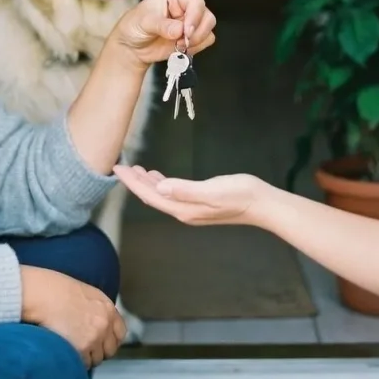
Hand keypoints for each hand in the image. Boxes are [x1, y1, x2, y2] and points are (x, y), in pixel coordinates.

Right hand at [20, 266, 125, 367]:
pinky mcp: (82, 350)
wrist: (41, 295)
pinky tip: (65, 351)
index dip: (110, 339)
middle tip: (85, 348)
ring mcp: (94, 338)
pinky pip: (83, 364)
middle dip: (99, 351)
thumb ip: (96, 310)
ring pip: (96, 359)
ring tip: (71, 347)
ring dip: (86, 357)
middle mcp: (105, 324)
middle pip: (110, 350)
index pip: (120, 333)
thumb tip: (97, 324)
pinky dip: (75, 361)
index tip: (102, 342)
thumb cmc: (56, 290)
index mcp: (107, 308)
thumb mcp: (85, 294)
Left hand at [110, 0, 215, 67]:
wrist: (132, 47)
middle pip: (207, 17)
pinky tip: (179, 49)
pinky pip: (206, 41)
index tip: (185, 32)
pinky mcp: (194, 36)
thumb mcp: (143, 22)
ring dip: (196, 42)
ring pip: (209, 30)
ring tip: (177, 46)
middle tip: (182, 42)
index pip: (196, 2)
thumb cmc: (134, 26)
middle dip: (197, 33)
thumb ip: (161, 25)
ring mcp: (192, 21)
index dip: (194, 18)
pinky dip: (195, 48)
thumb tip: (179, 30)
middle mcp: (187, 5)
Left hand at [113, 165, 271, 226]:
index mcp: (183, 209)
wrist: (262, 204)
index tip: (117, 169)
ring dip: (147, 183)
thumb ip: (186, 190)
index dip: (132, 183)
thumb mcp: (212, 190)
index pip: (151, 195)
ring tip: (136, 170)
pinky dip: (161, 184)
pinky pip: (172, 194)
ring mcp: (192, 209)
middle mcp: (184, 211)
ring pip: (161, 196)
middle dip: (135, 183)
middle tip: (121, 166)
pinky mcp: (199, 203)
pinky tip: (159, 176)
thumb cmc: (239, 194)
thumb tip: (161, 187)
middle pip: (152, 197)